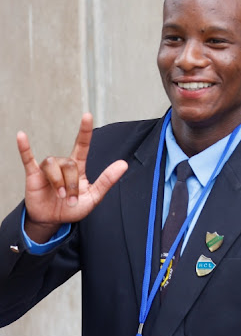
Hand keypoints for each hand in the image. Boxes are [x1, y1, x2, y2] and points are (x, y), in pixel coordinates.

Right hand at [17, 113, 127, 242]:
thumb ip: (107, 180)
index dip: (84, 131)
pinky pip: (28, 158)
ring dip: (58, 182)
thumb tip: (124, 164)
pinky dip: (25, 148)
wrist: (53, 220)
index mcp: (78, 168)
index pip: (82, 145)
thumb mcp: (94, 197)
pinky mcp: (33, 175)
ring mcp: (48, 169)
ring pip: (53, 164)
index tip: (87, 115)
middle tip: (71, 200)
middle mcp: (63, 165)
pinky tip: (21, 136)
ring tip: (59, 196)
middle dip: (71, 184)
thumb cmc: (73, 208)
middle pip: (69, 164)